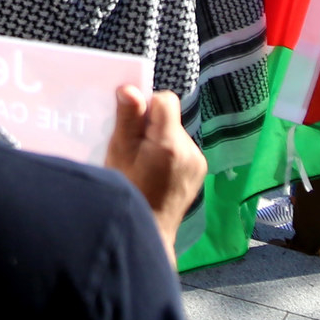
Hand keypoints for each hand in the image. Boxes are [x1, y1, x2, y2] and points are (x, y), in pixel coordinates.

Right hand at [107, 84, 206, 249]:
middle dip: (151, 126)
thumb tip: (130, 88)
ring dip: (160, 141)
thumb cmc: (128, 192)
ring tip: (144, 164)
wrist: (149, 231)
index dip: (146, 105)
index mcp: (169, 144)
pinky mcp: (199, 171)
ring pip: (175, 134)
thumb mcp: (119, 154)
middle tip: (134, 147)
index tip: (132, 122)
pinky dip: (169, 155)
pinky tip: (157, 173)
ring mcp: (197, 162)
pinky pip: (182, 150)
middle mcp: (189, 150)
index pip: (165, 100)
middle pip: (169, 118)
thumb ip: (128, 119)